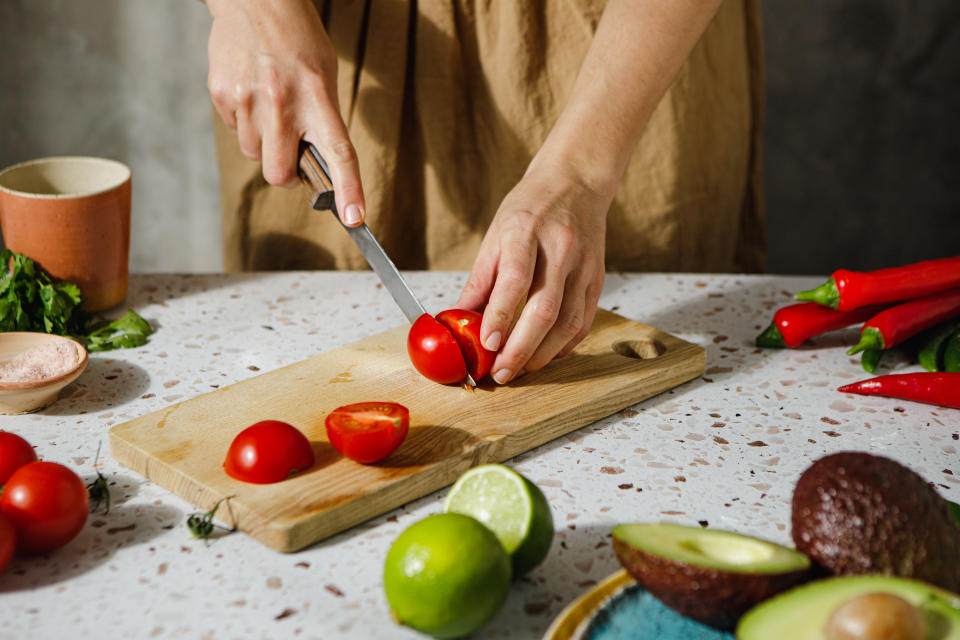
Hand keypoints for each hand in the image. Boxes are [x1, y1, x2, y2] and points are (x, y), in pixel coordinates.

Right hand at [206, 0, 364, 224]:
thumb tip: (317, 167)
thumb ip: (322, 120)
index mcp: (317, 96)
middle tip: (291, 154)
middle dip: (285, 174)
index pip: (338, 152)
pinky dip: (244, 123)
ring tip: (269, 105)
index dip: (348, 189)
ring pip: (253, 154)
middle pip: (279, 173)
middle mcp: (281, 102)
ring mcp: (247, 100)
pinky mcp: (222, 95)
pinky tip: (251, 93)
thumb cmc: (297, 41)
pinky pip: (234, 131)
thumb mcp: (324, 75)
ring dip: (263, 143)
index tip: (355, 217)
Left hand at [456, 162, 610, 383]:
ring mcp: (584, 265)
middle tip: (500, 373)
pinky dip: (563, 345)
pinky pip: (583, 321)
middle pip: (545, 308)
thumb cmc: (530, 207)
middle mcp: (560, 248)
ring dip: (543, 354)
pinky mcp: (598, 278)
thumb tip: (458, 320)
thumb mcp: (495, 234)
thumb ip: (480, 280)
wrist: (575, 182)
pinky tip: (545, 355)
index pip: (515, 279)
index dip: (501, 315)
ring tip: (519, 369)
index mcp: (527, 230)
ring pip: (568, 322)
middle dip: (521, 348)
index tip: (487, 344)